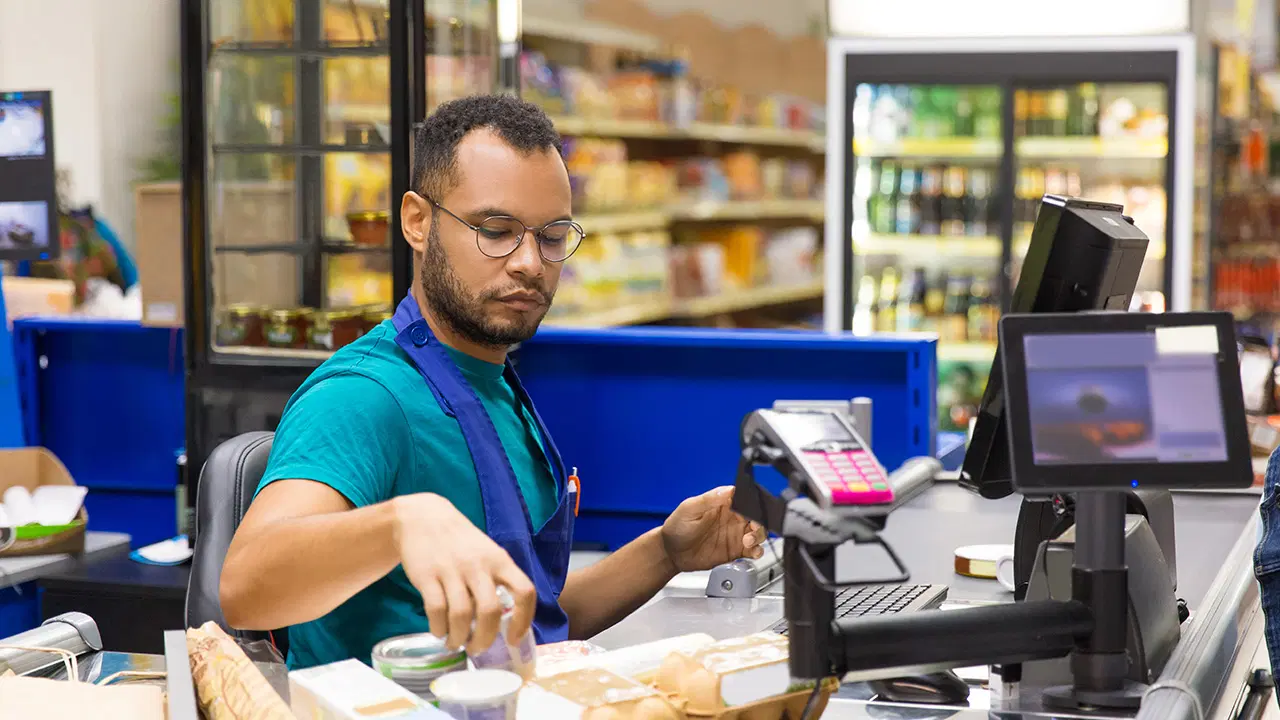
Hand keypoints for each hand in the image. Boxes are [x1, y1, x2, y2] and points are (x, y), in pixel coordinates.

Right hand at [393, 493, 535, 653]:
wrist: (423, 517)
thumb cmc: (461, 542)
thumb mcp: (488, 553)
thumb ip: (498, 580)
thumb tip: (508, 621)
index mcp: (500, 560)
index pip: (524, 591)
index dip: (524, 620)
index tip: (514, 639)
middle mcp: (478, 565)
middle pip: (490, 611)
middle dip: (484, 638)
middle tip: (477, 649)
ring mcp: (452, 569)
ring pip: (461, 615)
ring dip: (458, 637)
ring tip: (456, 643)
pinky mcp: (427, 575)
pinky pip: (435, 610)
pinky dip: (439, 628)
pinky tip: (440, 631)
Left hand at [660, 486, 766, 573]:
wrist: (671, 553)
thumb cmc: (677, 527)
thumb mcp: (689, 509)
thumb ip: (708, 499)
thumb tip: (728, 490)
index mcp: (723, 503)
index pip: (744, 498)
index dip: (752, 503)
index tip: (752, 510)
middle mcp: (732, 517)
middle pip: (756, 515)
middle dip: (759, 521)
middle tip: (753, 528)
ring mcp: (735, 534)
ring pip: (758, 532)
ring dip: (759, 536)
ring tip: (748, 541)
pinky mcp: (735, 550)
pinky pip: (753, 550)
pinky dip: (757, 551)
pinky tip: (753, 551)